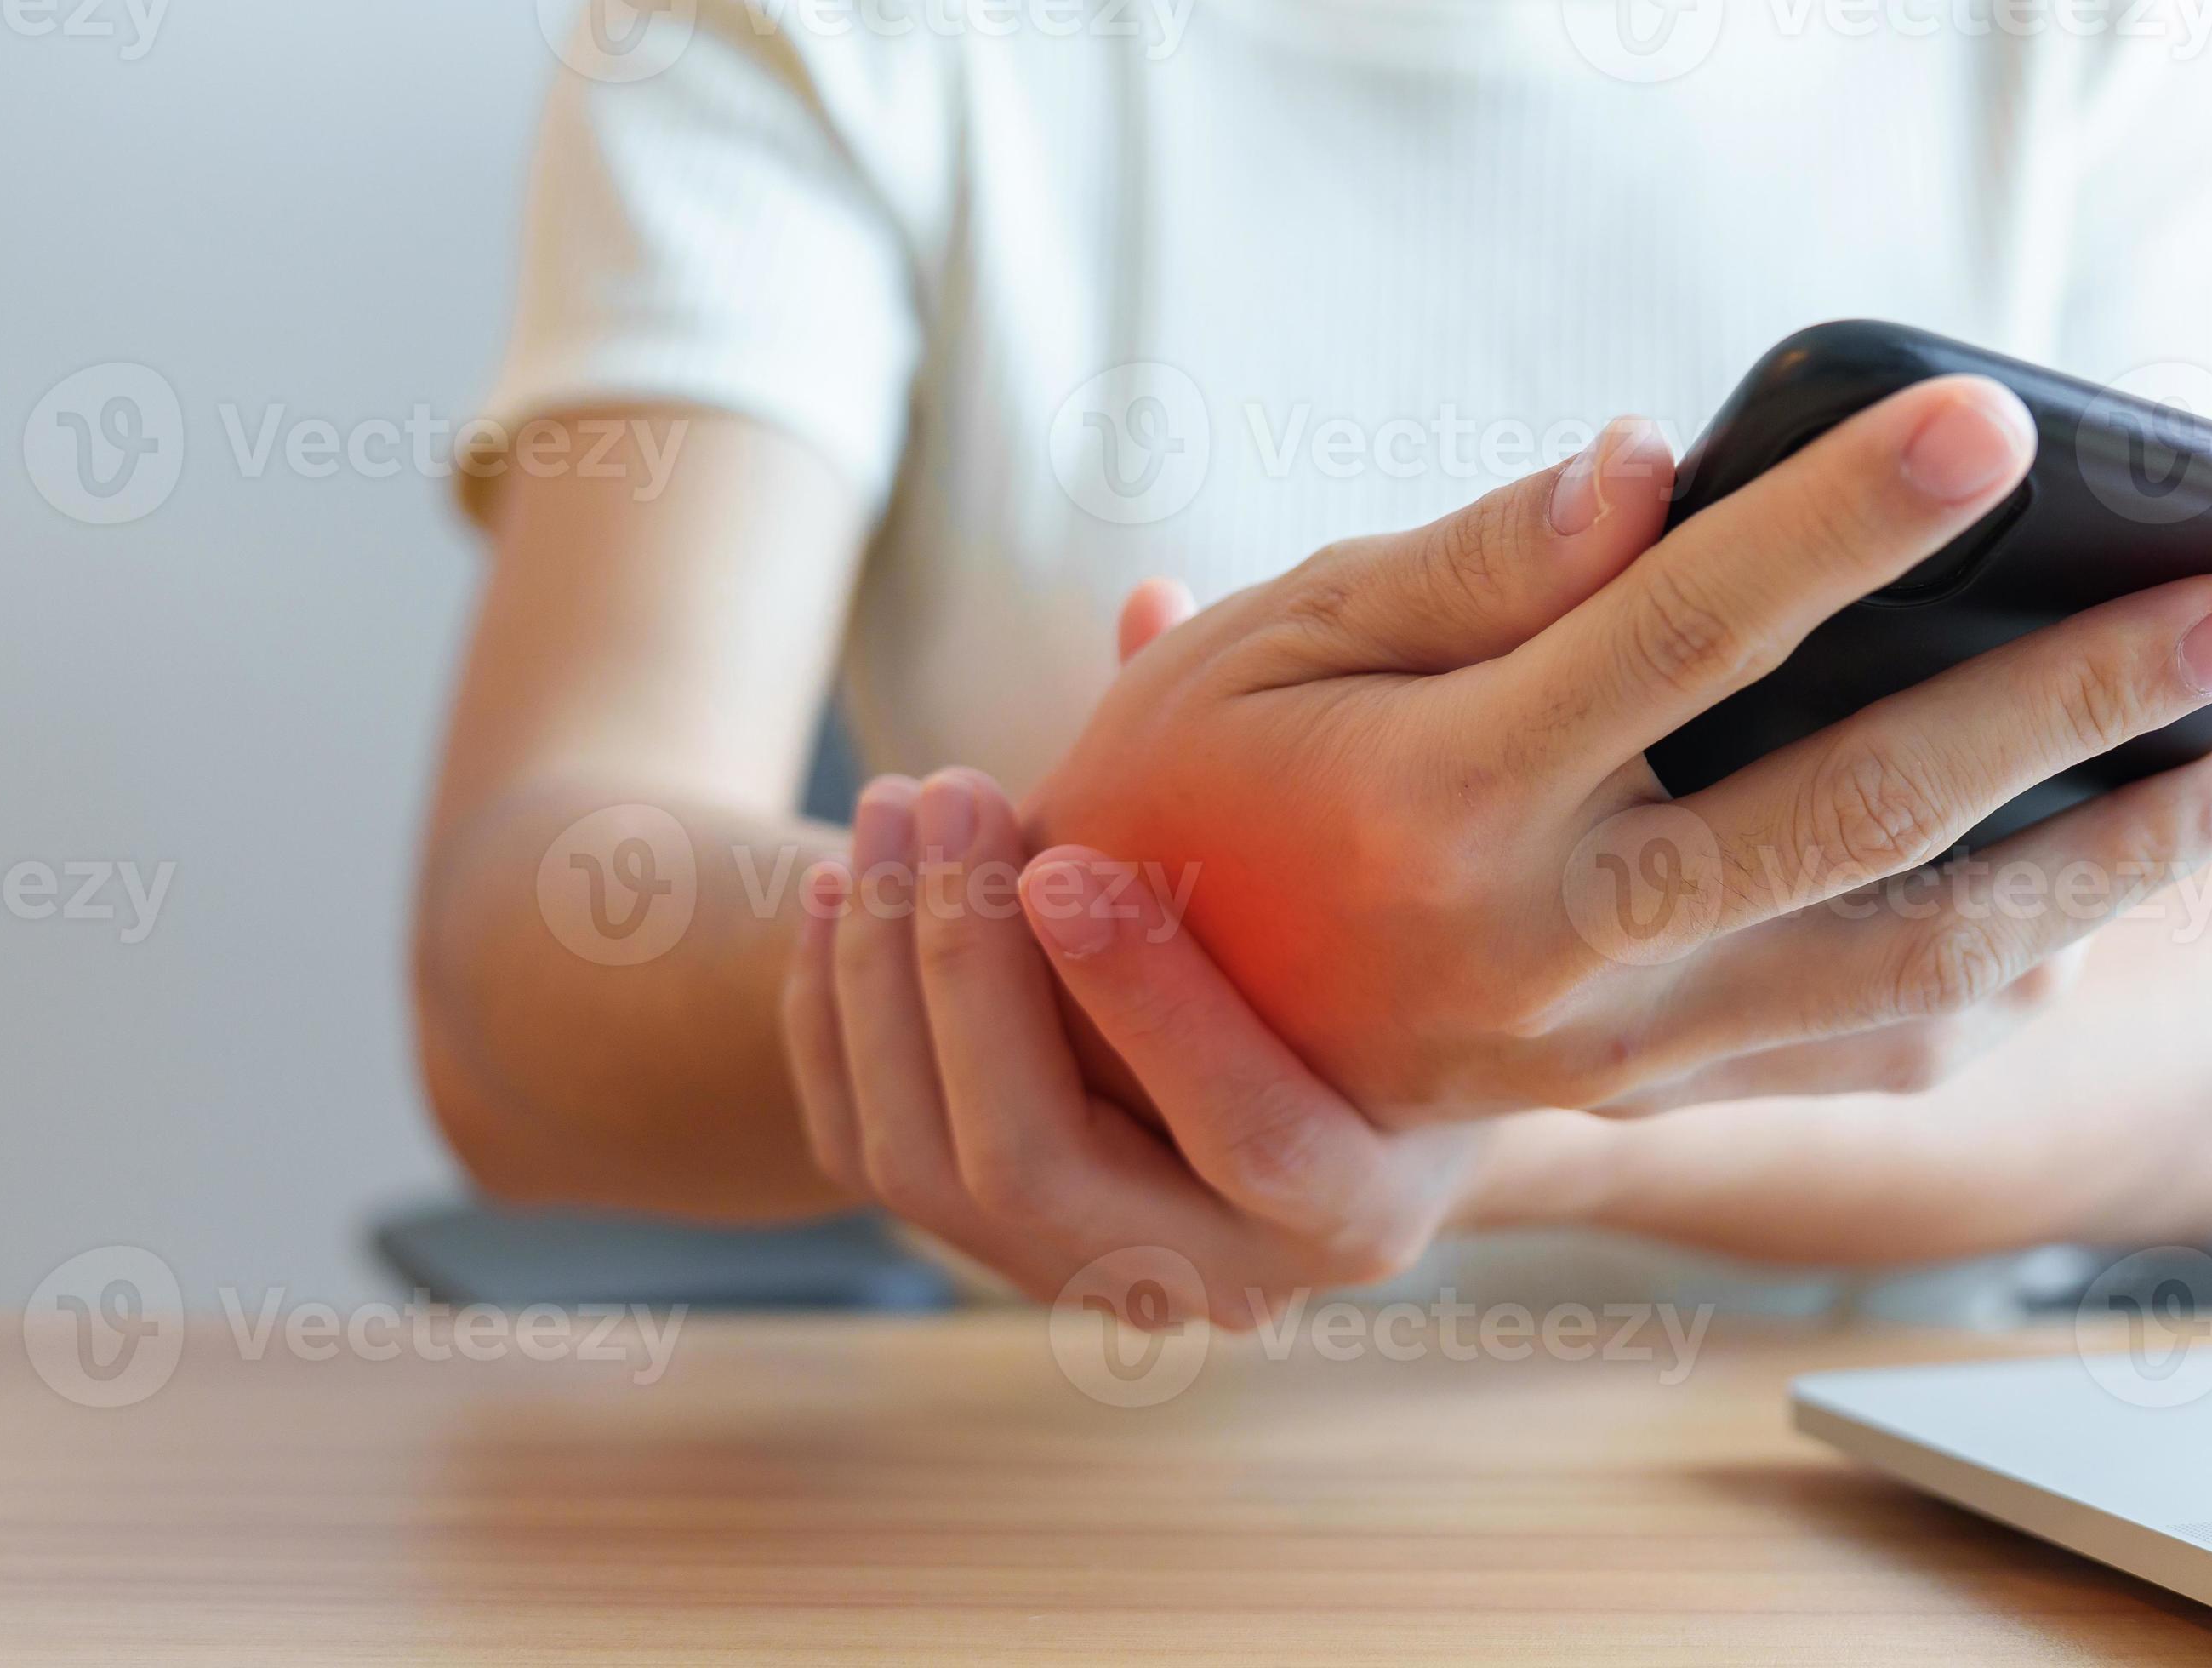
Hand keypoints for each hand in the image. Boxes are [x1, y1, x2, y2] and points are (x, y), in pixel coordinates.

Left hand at [782, 764, 1480, 1321]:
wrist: (1340, 1100)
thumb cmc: (1379, 960)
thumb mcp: (1368, 892)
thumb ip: (1271, 760)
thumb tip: (1149, 598)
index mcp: (1355, 1213)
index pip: (1250, 1130)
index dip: (1148, 1000)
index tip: (1064, 856)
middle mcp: (1220, 1284)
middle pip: (1038, 1161)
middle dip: (967, 973)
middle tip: (949, 792)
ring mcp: (1089, 1283)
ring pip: (928, 1165)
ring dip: (886, 979)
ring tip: (890, 806)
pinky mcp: (990, 1250)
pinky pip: (866, 1157)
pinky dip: (832, 1024)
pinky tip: (836, 893)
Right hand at [1025, 376, 2211, 1123]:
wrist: (1122, 1055)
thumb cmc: (1193, 799)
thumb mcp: (1270, 647)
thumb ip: (1472, 561)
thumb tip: (1660, 464)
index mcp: (1444, 803)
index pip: (1685, 635)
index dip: (1843, 522)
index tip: (1989, 424)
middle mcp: (1552, 947)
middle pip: (1859, 814)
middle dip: (2070, 707)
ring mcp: (1618, 1051)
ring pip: (1910, 962)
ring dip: (2106, 867)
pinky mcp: (1653, 1102)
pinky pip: (1865, 1059)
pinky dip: (2006, 987)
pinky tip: (2108, 912)